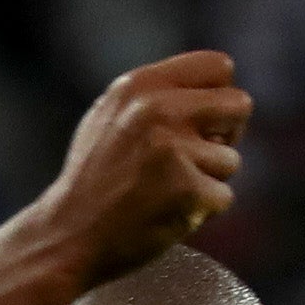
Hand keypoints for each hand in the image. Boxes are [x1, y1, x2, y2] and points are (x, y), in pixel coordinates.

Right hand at [25, 52, 249, 284]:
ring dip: (208, 181)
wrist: (65, 237)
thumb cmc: (92, 182)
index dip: (219, 96)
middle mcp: (159, 109)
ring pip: (231, 160)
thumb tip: (209, 88)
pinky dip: (202, 212)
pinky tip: (168, 214)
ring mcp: (174, 150)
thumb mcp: (109, 117)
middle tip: (199, 159)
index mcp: (141, 85)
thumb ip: (154, 96)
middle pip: (239, 105)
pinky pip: (223, 197)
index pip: (219, 66)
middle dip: (227, 135)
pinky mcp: (187, 190)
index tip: (206, 122)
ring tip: (167, 193)